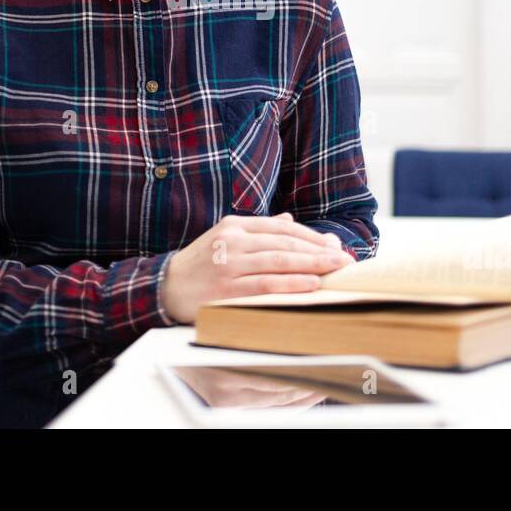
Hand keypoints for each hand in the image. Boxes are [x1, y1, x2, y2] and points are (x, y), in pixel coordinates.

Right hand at [161, 212, 353, 323]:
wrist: (166, 287)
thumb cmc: (202, 264)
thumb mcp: (227, 238)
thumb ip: (259, 231)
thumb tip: (290, 221)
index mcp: (235, 226)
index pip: (281, 228)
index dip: (310, 237)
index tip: (334, 246)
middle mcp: (233, 241)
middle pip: (284, 243)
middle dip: (319, 251)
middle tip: (344, 259)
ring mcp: (229, 265)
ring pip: (279, 262)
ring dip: (312, 265)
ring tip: (336, 270)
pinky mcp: (226, 289)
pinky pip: (266, 285)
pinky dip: (292, 284)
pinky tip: (312, 284)